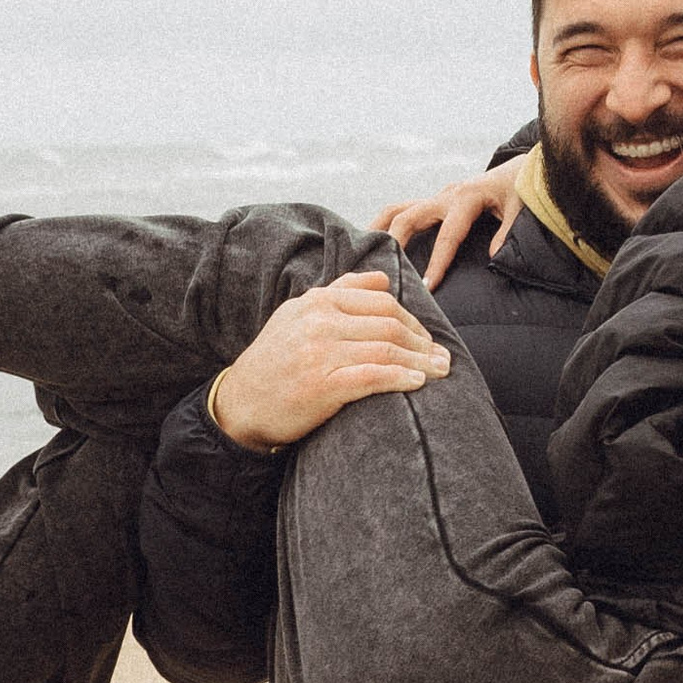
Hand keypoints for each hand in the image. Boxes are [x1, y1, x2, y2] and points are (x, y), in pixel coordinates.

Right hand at [209, 272, 452, 451]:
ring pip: (387, 348)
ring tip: (440, 371)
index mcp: (317, 301)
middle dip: (423, 341)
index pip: (381, 301)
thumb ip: (340, 292)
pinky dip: (401, 377)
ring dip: (421, 361)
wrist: (240, 404)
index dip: (412, 320)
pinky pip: (374, 375)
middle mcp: (319, 321)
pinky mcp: (323, 384)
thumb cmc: (275, 361)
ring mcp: (320, 351)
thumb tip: (382, 278)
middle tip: (442, 357)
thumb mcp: (299, 315)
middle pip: (390, 323)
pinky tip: (417, 383)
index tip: (426, 338)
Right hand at [375, 165, 524, 285]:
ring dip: (379, 229)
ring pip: (397, 209)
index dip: (437, 262)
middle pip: (408, 216)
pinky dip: (387, 224)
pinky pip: (404, 210)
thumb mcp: (519, 208)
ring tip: (363, 253)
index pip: (448, 236)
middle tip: (382, 270)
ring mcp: (437, 197)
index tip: (426, 286)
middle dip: (394, 243)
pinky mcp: (435, 200)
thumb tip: (492, 257)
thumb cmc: (520, 188)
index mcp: (466, 198)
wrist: (520, 167)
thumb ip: (507, 232)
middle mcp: (445, 196)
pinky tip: (375, 242)